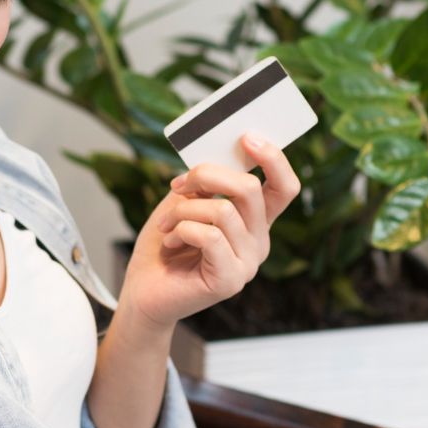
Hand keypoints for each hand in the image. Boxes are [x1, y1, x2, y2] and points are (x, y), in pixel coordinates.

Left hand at [118, 133, 301, 330]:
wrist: (143, 290)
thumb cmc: (165, 244)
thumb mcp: (185, 201)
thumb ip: (206, 182)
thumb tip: (217, 152)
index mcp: (254, 221)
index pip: (284, 187)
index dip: (274, 158)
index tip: (246, 136)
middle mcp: (259, 241)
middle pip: (250, 188)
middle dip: (207, 175)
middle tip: (178, 184)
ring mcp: (248, 263)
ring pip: (223, 211)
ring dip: (183, 210)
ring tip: (166, 225)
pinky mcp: (230, 281)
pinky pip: (210, 236)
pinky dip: (181, 231)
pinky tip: (170, 244)